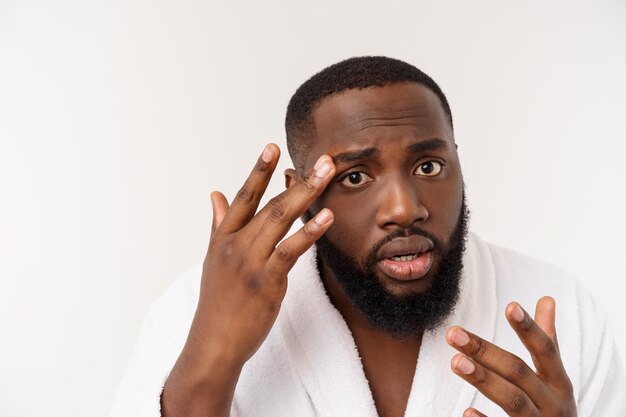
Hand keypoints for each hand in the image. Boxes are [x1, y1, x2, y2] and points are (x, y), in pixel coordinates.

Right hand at [195, 143, 335, 365]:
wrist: (213, 344)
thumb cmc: (217, 303)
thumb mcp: (213, 260)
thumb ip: (219, 225)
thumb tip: (216, 193)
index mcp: (223, 239)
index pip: (243, 198)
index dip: (258, 171)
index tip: (272, 147)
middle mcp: (235, 246)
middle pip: (270, 204)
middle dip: (298, 180)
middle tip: (323, 160)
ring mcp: (251, 264)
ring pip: (281, 221)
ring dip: (307, 195)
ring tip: (327, 176)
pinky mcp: (267, 282)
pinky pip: (291, 251)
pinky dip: (309, 232)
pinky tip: (326, 216)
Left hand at [446, 297, 576, 416]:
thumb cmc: (553, 408)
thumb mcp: (556, 378)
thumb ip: (548, 340)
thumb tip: (547, 299)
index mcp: (559, 382)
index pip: (546, 349)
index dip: (529, 328)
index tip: (510, 305)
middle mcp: (552, 403)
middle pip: (518, 372)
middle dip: (485, 351)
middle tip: (453, 333)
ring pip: (512, 401)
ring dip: (484, 380)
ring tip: (455, 362)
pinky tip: (465, 412)